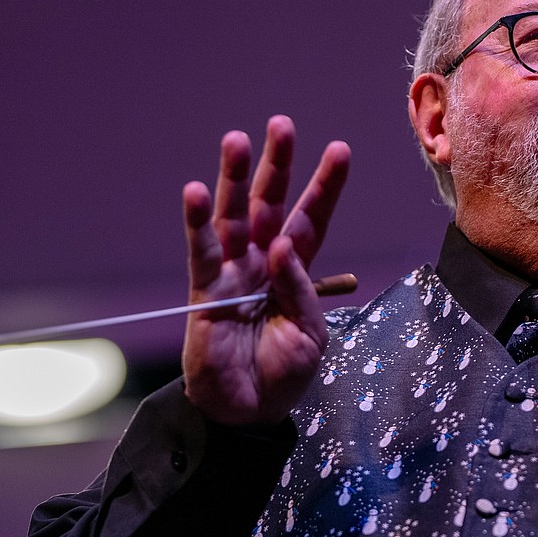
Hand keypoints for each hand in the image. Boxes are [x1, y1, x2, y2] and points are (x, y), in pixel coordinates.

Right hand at [181, 115, 349, 425]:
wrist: (250, 412)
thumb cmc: (284, 373)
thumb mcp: (311, 334)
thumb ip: (300, 289)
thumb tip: (281, 246)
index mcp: (296, 269)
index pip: (314, 218)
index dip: (326, 185)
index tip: (340, 149)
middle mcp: (263, 261)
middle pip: (271, 204)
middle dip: (278, 165)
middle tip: (282, 124)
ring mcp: (234, 273)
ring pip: (233, 217)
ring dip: (234, 178)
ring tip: (237, 139)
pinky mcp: (206, 292)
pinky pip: (202, 252)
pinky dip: (198, 222)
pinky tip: (197, 191)